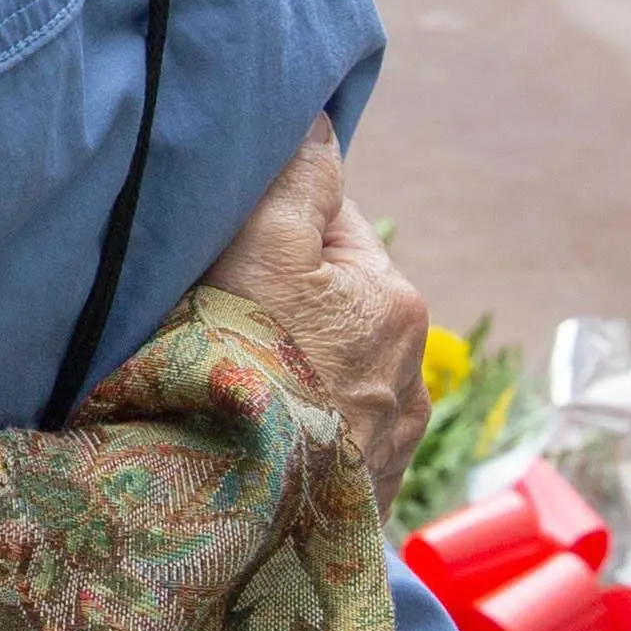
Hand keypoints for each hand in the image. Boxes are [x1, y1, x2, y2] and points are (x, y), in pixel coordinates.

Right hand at [196, 121, 433, 509]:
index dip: (266, 233)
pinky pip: (328, 441)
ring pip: (332, 375)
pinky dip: (299, 435)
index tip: (219, 261)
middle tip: (217, 327)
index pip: (328, 229)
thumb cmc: (247, 365)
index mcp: (395, 301)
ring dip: (295, 375)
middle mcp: (413, 372)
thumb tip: (322, 118)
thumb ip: (296, 179)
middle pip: (333, 306)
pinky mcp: (368, 501)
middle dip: (285, 307)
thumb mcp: (262, 248)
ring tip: (234, 392)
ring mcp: (395, 444)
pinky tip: (257, 440)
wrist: (238, 512)